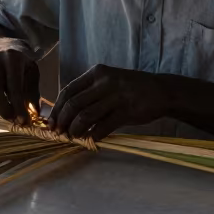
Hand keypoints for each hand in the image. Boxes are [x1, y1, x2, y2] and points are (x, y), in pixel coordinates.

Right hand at [0, 47, 39, 123]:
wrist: (2, 49)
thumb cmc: (20, 66)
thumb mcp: (32, 74)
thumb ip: (33, 95)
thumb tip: (34, 116)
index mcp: (12, 57)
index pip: (14, 87)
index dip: (18, 107)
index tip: (23, 121)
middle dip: (3, 110)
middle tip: (10, 119)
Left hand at [47, 65, 173, 140]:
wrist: (161, 90)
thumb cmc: (131, 88)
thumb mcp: (108, 82)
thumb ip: (89, 93)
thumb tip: (66, 112)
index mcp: (96, 73)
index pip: (68, 90)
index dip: (57, 108)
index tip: (52, 122)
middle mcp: (104, 82)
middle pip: (74, 104)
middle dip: (63, 121)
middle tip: (59, 133)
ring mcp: (115, 96)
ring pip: (85, 116)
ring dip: (76, 130)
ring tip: (73, 137)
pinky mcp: (126, 111)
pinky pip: (103, 126)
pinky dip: (94, 135)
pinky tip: (91, 140)